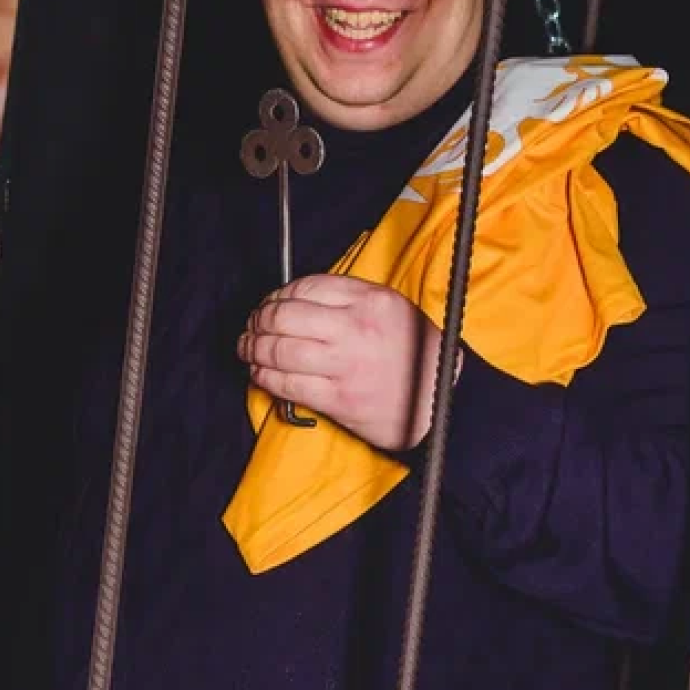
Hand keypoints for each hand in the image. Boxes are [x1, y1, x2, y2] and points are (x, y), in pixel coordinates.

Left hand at [238, 275, 452, 452]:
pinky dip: (265, 377)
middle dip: (259, 320)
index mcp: (370, 301)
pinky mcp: (339, 399)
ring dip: (254, 349)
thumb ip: (350, 299)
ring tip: (247, 349)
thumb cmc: (419, 355)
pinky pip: (288, 384)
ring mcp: (346, 365)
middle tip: (252, 326)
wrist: (442, 402)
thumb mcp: (393, 310)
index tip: (269, 303)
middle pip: (285, 316)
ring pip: (280, 350)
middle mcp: (356, 329)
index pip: (307, 288)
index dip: (277, 295)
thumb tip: (298, 299)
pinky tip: (259, 374)